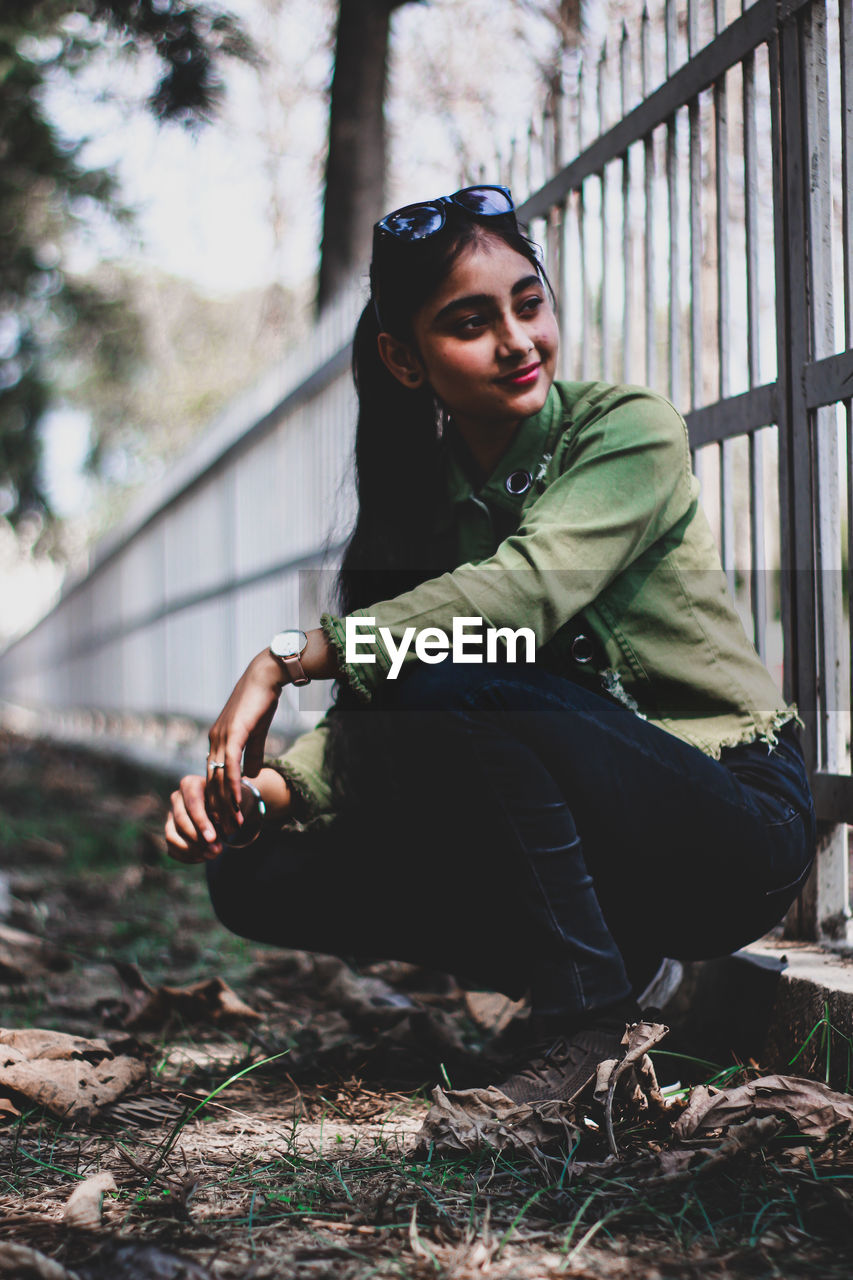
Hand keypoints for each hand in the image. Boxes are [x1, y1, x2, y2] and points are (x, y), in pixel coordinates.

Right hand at [165, 773, 223, 863]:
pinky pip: (171, 847)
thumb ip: (229, 812)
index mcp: (190, 784)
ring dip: (191, 850)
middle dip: (198, 839)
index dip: (201, 822)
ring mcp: (170, 815)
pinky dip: (186, 856)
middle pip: (180, 820)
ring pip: (171, 835)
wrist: (219, 805)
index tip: (212, 838)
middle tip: (216, 850)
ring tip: (212, 854)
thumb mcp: (228, 802)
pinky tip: (203, 857)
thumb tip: (234, 824)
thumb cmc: (224, 801)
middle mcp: (176, 798)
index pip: (192, 803)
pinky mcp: (170, 830)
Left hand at [206, 649, 285, 816]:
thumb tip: (251, 774)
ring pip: (218, 778)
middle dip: (218, 809)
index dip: (217, 799)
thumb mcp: (257, 733)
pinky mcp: (233, 734)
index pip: (213, 776)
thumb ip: (253, 754)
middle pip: (212, 782)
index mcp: (218, 740)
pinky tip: (235, 801)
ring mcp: (221, 736)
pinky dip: (231, 785)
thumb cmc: (262, 701)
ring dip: (225, 804)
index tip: (223, 818)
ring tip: (232, 824)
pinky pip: (229, 766)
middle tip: (224, 831)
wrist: (266, 676)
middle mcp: (214, 740)